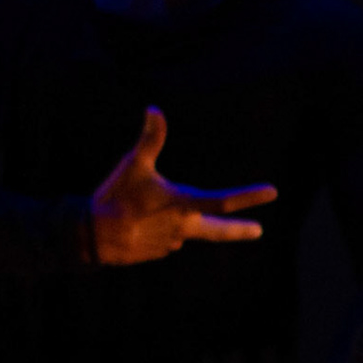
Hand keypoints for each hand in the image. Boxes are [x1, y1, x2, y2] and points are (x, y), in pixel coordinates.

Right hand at [91, 107, 277, 264]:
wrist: (90, 236)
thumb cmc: (115, 196)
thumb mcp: (133, 164)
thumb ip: (150, 139)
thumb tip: (154, 109)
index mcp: (184, 205)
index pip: (223, 201)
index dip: (249, 196)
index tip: (272, 191)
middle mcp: (183, 227)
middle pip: (217, 231)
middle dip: (239, 230)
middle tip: (258, 231)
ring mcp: (171, 243)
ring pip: (179, 227)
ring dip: (168, 218)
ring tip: (136, 210)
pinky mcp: (157, 252)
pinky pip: (162, 236)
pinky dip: (154, 227)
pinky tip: (134, 223)